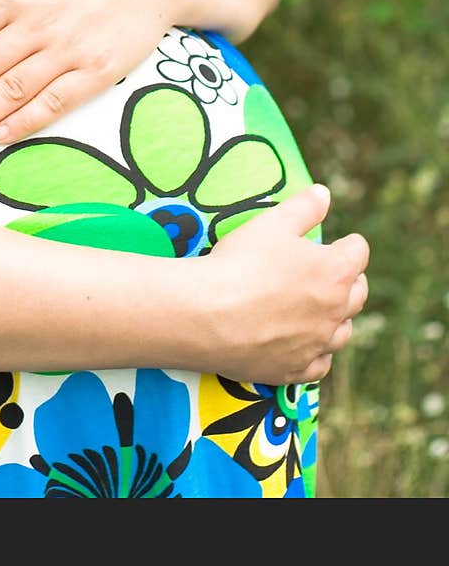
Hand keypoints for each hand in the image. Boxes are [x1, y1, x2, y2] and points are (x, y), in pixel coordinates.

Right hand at [199, 184, 370, 385]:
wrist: (207, 315)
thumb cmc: (241, 263)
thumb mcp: (272, 222)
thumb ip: (304, 208)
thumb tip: (325, 194)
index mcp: (335, 271)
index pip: (358, 252)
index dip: (347, 243)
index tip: (336, 241)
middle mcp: (335, 311)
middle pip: (358, 294)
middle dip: (349, 280)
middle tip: (331, 272)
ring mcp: (317, 345)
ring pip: (343, 332)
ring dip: (338, 317)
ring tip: (321, 307)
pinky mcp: (295, 370)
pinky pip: (320, 364)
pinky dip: (317, 352)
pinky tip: (305, 344)